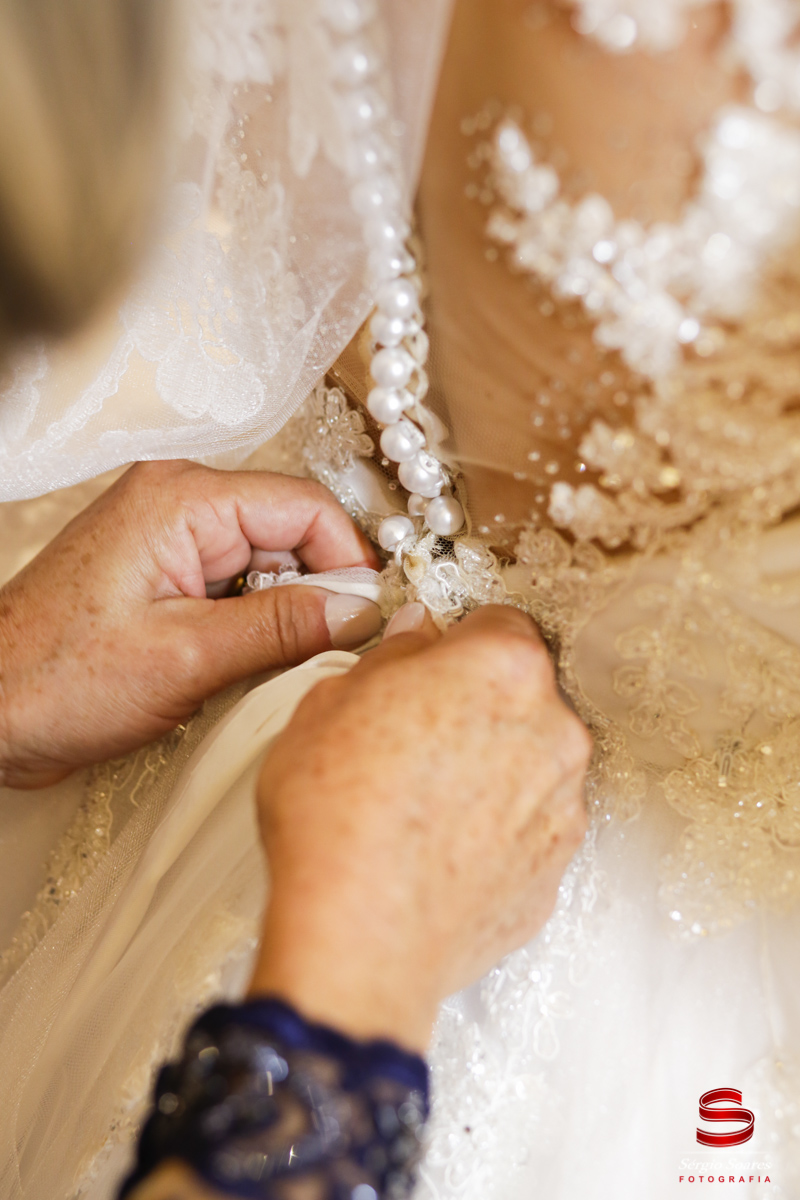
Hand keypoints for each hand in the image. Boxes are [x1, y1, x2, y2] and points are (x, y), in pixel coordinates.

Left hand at [0, 461, 380, 788]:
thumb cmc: (59, 680)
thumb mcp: (188, 658)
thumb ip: (284, 628)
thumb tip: (362, 611)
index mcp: (182, 500)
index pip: (306, 507)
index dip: (348, 563)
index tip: (365, 623)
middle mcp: (178, 502)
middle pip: (291, 533)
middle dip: (314, 595)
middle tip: (320, 658)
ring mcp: (168, 536)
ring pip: (267, 563)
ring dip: (282, 614)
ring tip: (266, 668)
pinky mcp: (163, 571)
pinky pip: (236, 584)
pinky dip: (253, 622)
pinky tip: (240, 663)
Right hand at [250, 604, 591, 1051]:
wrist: (361, 938)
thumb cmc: (338, 814)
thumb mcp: (331, 700)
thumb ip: (392, 655)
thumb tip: (417, 638)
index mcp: (504, 668)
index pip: (500, 623)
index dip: (457, 642)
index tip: (431, 664)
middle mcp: (554, 730)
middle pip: (524, 695)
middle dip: (479, 705)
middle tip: (415, 736)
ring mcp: (563, 806)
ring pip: (532, 763)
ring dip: (494, 768)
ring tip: (425, 803)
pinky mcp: (556, 871)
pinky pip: (529, 829)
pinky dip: (498, 831)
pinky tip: (442, 849)